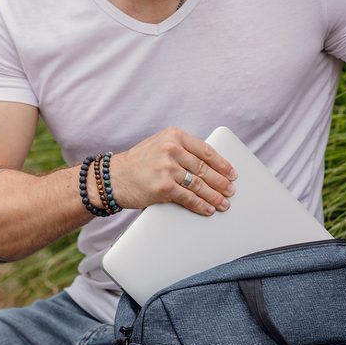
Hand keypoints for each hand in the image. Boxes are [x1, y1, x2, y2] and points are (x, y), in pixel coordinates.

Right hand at [109, 127, 236, 216]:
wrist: (113, 177)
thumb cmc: (138, 163)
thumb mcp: (159, 145)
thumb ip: (181, 150)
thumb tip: (209, 165)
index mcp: (173, 135)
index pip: (205, 150)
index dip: (221, 163)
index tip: (232, 173)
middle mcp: (171, 149)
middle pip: (204, 168)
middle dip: (221, 182)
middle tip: (231, 190)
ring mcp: (167, 168)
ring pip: (199, 184)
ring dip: (214, 196)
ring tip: (224, 203)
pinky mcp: (163, 187)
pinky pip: (188, 198)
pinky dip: (201, 205)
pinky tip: (208, 209)